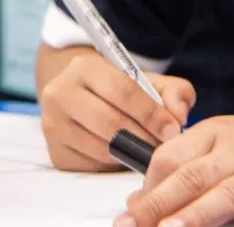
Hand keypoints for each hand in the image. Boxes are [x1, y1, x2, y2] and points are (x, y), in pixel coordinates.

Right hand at [40, 49, 194, 170]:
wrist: (80, 97)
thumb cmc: (118, 91)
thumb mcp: (147, 81)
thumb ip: (174, 91)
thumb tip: (179, 114)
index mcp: (84, 67)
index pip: (122, 91)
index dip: (151, 113)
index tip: (173, 129)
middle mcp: (60, 93)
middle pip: (109, 122)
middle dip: (143, 138)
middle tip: (163, 147)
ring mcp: (53, 125)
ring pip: (101, 148)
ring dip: (130, 155)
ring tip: (148, 152)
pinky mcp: (56, 153)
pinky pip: (93, 166)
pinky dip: (114, 165)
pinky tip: (125, 157)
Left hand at [118, 106, 233, 226]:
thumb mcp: (223, 141)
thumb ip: (185, 165)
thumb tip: (140, 199)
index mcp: (214, 134)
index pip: (172, 156)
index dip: (148, 187)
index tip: (130, 214)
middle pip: (194, 177)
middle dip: (161, 205)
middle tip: (134, 226)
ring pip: (231, 192)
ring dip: (200, 215)